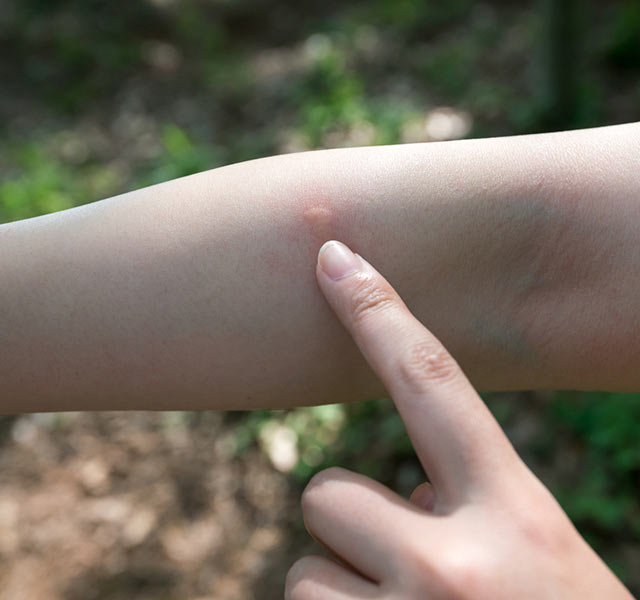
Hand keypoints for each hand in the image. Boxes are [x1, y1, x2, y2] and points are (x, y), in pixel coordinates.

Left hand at [285, 240, 633, 598]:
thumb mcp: (536, 552)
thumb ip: (460, 506)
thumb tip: (378, 490)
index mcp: (514, 512)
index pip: (433, 383)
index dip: (378, 311)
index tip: (332, 255)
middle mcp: (450, 563)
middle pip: (326, 493)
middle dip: (353, 528)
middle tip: (412, 572)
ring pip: (304, 572)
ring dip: (344, 592)